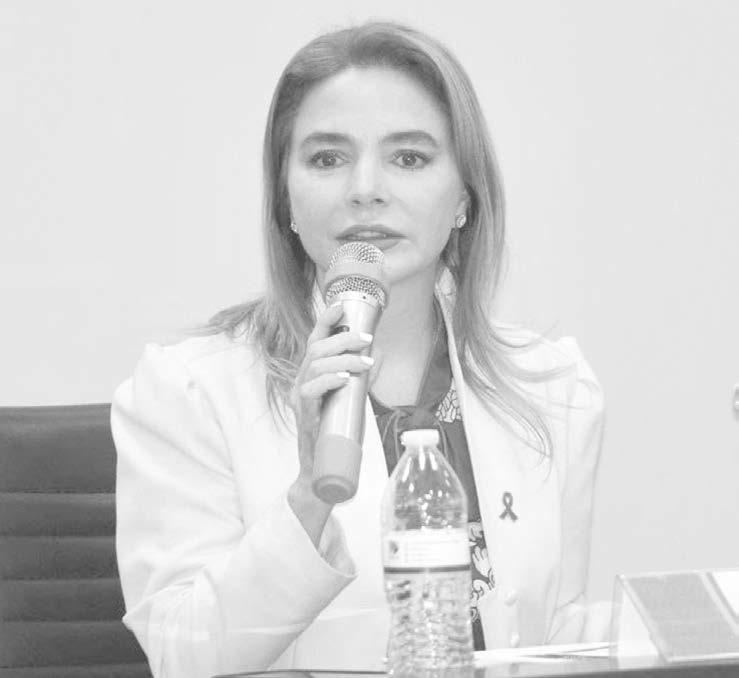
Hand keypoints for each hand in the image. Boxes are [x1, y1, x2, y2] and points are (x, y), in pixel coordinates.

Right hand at [288, 303, 374, 543]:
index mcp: (311, 374)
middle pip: (316, 348)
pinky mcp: (303, 415)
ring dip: (342, 359)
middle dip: (343, 339)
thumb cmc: (336, 433)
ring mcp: (300, 399)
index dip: (327, 321)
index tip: (342, 306)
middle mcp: (301, 382)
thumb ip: (358, 377)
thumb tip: (376, 355)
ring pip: (314, 365)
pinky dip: (328, 380)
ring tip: (365, 362)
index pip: (315, 340)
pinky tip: (344, 378)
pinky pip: (310, 391)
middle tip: (367, 340)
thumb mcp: (351, 398)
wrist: (321, 470)